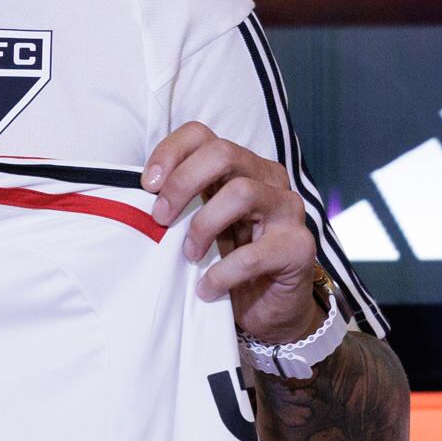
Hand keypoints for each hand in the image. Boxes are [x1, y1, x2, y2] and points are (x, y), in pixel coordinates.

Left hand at [142, 122, 320, 344]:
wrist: (268, 306)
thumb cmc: (228, 257)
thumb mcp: (200, 222)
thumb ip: (181, 201)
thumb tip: (142, 193)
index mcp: (239, 166)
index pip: (202, 135)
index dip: (170, 152)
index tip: (147, 185)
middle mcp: (267, 178)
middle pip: (223, 153)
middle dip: (183, 182)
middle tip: (161, 217)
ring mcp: (288, 209)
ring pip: (242, 192)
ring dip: (204, 225)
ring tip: (190, 254)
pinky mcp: (299, 246)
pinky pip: (255, 253)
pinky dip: (223, 272)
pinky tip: (207, 287)